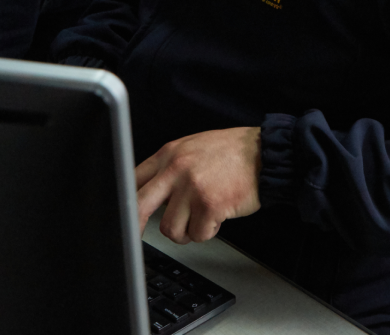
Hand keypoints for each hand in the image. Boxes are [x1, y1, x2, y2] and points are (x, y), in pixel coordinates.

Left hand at [134, 127, 261, 243]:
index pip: (133, 180)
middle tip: (135, 240)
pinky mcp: (210, 205)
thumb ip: (170, 167)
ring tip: (200, 218)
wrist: (265, 153)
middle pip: (139, 206)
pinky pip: (198, 234)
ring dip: (186, 231)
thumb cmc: (231, 153)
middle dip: (135, 227)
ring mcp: (192, 187)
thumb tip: (148, 193)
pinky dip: (208, 231)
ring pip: (170, 229)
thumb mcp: (192, 148)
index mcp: (169, 154)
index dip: (125, 203)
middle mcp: (176, 169)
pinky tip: (218, 216)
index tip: (124, 219)